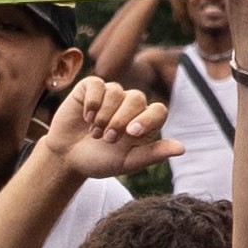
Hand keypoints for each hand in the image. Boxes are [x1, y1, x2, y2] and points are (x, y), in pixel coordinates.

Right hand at [35, 75, 176, 182]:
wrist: (66, 157)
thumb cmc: (99, 160)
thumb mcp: (127, 162)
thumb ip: (152, 154)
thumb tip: (181, 149)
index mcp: (144, 121)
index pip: (158, 110)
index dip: (147, 118)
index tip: (131, 132)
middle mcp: (130, 105)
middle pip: (136, 98)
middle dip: (120, 119)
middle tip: (107, 139)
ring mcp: (110, 95)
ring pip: (116, 92)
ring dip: (103, 115)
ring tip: (94, 133)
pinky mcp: (90, 89)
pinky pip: (97, 85)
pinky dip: (92, 101)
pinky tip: (85, 117)